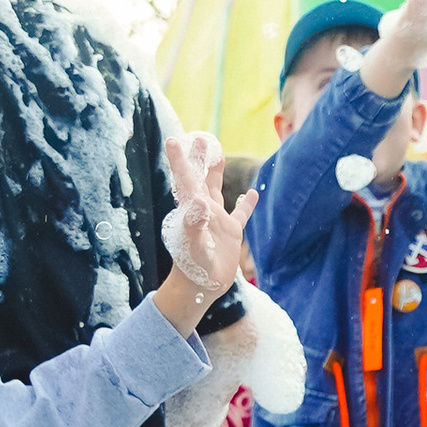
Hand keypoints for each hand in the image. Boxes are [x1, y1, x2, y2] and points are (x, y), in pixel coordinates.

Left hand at [158, 130, 258, 318]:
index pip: (185, 180)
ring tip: (218, 154)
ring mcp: (217, 222)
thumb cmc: (193, 269)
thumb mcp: (193, 247)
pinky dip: (246, 204)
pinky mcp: (230, 234)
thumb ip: (194, 225)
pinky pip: (240, 214)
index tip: (173, 140)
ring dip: (217, 173)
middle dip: (199, 159)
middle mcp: (203, 212)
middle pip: (200, 179)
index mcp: (192, 211)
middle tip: (200, 137)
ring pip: (217, 191)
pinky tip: (253, 193)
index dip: (179, 160)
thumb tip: (198, 202)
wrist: (199, 289)